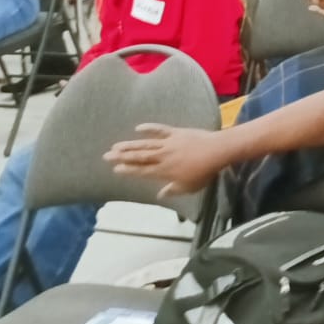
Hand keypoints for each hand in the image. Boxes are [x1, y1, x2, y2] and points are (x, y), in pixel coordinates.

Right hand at [105, 123, 228, 198]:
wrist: (217, 150)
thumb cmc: (204, 172)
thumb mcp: (189, 187)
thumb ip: (173, 190)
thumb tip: (160, 195)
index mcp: (164, 171)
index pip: (141, 171)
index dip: (127, 170)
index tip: (115, 169)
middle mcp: (162, 156)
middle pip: (139, 156)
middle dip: (122, 156)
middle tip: (107, 155)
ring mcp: (168, 143)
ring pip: (145, 144)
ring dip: (130, 145)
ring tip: (116, 145)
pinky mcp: (176, 132)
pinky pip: (160, 130)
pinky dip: (149, 128)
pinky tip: (139, 128)